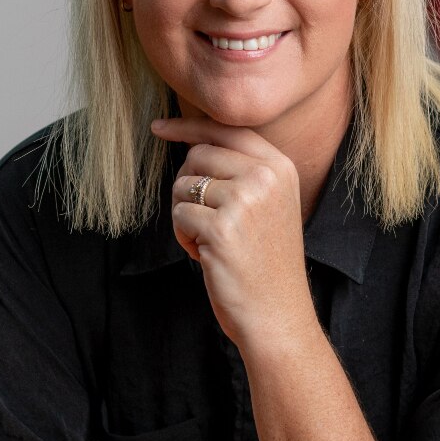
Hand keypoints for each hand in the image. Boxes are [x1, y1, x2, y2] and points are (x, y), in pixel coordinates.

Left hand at [151, 117, 314, 355]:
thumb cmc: (264, 263)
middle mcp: (266, 177)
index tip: (160, 127)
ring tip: (211, 241)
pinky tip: (208, 256)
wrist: (278, 314)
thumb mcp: (269, 205)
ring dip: (186, 216)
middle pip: (198, 155)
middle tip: (202, 219)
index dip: (188, 126)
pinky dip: (184, 237)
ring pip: (183, 186)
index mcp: (280, 167)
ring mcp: (245, 200)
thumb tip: (194, 143)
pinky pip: (178, 216)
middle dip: (186, 186)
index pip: (226, 129)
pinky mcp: (221, 227)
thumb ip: (242, 171)